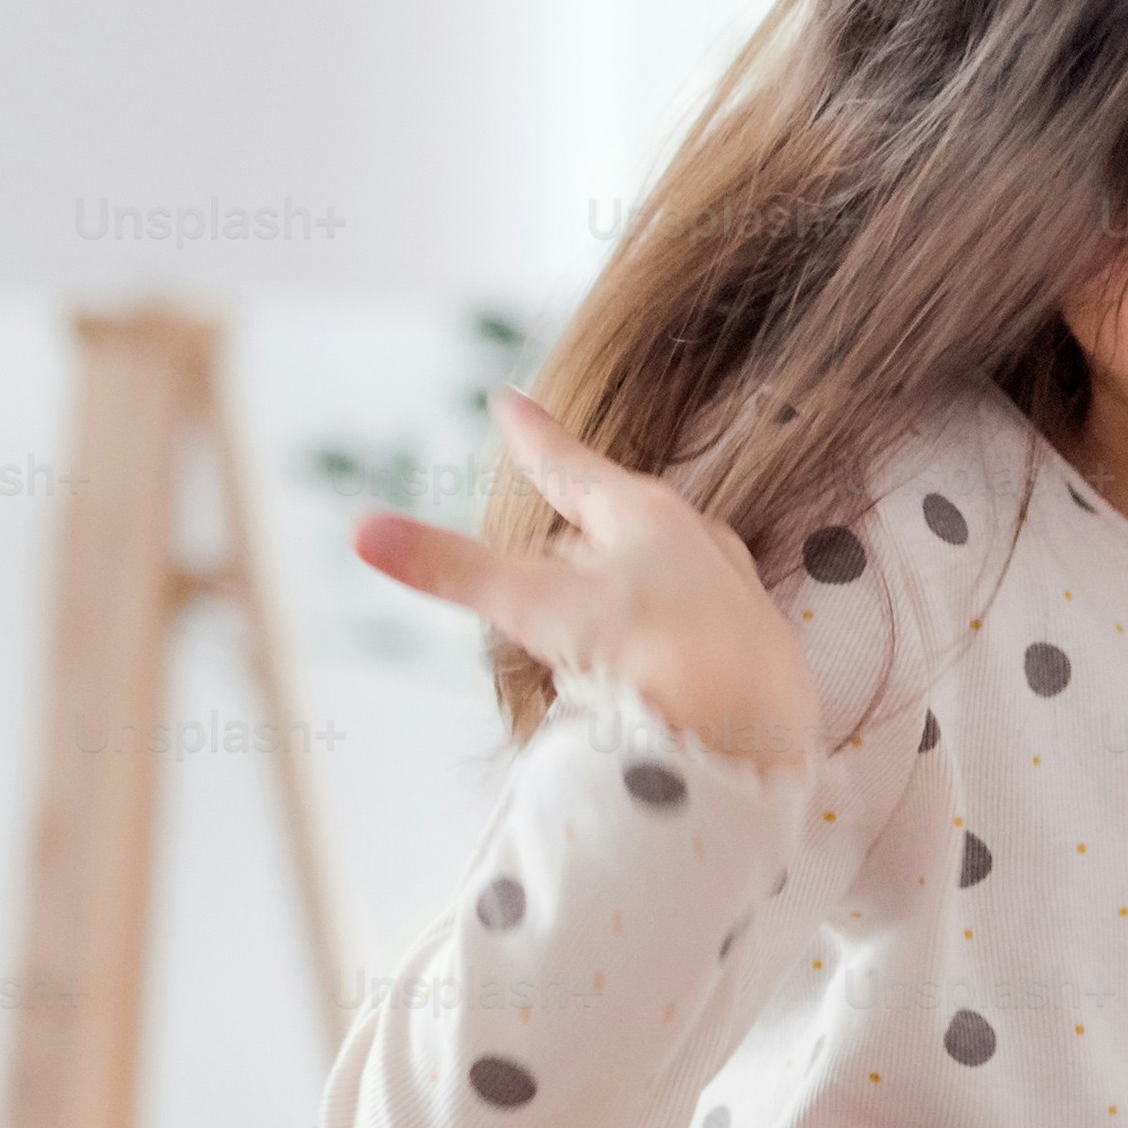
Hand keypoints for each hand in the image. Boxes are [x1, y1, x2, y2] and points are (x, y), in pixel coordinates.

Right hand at [352, 389, 821, 770]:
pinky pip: (685, 628)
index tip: (507, 400)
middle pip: (611, 522)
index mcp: (641, 513)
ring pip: (654, 575)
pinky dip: (655, 637)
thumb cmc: (655, 652)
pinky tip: (651, 670)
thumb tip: (364, 530)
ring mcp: (731, 593)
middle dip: (572, 528)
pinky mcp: (755, 650)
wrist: (763, 727)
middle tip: (544, 524)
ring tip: (589, 617)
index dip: (530, 435)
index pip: (566, 463)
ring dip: (614, 588)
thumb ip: (456, 572)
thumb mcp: (542, 608)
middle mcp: (695, 540)